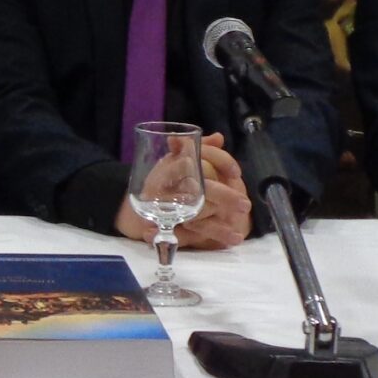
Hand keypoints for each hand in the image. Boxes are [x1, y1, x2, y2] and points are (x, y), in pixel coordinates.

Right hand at [115, 134, 250, 249]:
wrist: (133, 203)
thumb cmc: (162, 178)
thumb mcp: (175, 158)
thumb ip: (199, 149)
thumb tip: (218, 137)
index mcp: (173, 160)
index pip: (201, 155)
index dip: (221, 161)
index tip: (237, 173)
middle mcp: (169, 181)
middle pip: (202, 188)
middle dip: (224, 196)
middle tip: (245, 205)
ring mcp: (166, 205)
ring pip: (197, 214)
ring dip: (218, 225)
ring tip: (239, 232)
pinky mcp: (167, 223)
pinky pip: (190, 232)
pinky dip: (210, 235)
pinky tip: (230, 240)